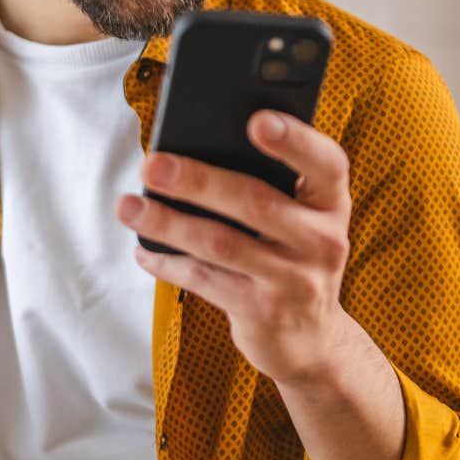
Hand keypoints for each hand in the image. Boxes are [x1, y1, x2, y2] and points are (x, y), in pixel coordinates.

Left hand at [117, 110, 358, 385]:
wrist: (310, 338)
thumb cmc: (293, 258)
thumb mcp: (303, 221)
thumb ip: (272, 186)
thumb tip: (193, 151)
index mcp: (331, 203)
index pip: (326, 163)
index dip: (294, 140)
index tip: (256, 120)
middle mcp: (323, 240)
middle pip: (255, 201)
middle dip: (197, 181)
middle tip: (153, 165)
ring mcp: (296, 280)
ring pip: (221, 243)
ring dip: (168, 223)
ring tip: (129, 207)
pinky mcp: (264, 312)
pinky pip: (206, 280)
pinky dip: (169, 264)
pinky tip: (144, 250)